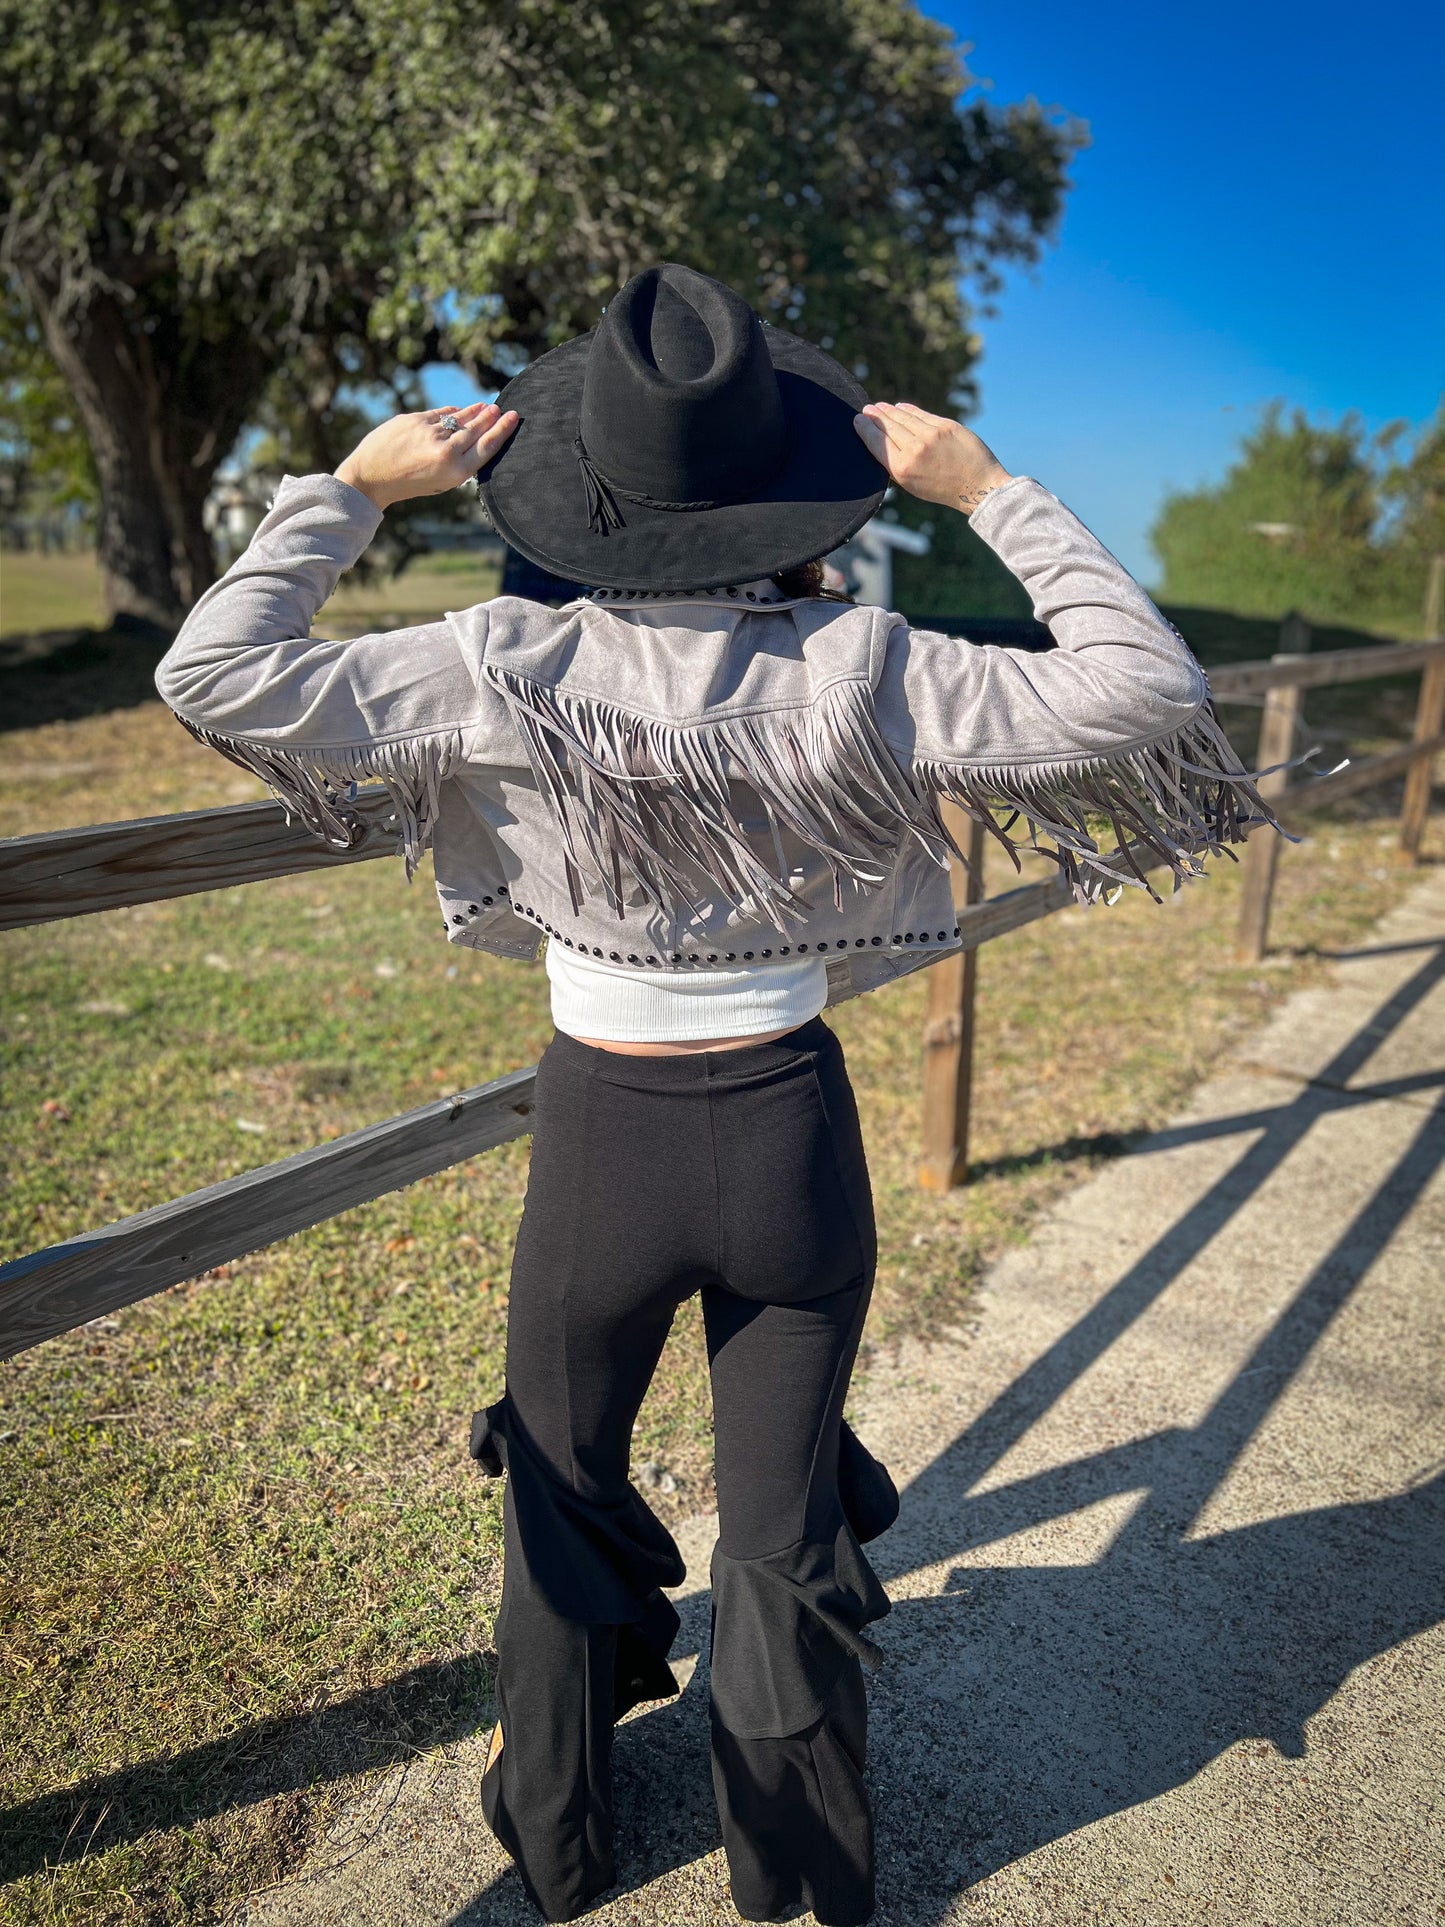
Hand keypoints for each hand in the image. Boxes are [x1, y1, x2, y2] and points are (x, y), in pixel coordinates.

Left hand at [334, 402, 518, 510]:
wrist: (371, 477)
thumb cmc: (409, 483)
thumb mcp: (440, 482)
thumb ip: (459, 461)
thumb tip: (474, 433)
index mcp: (456, 472)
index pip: (486, 446)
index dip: (502, 430)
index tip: (512, 417)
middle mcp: (446, 451)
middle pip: (476, 429)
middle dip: (491, 418)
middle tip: (501, 409)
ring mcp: (430, 432)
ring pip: (459, 418)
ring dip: (473, 412)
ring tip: (485, 407)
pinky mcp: (415, 419)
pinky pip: (440, 413)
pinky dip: (452, 412)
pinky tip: (459, 410)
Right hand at [852, 403, 1010, 514]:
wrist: (977, 485)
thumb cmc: (942, 489)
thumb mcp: (912, 485)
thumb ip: (895, 465)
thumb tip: (880, 443)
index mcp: (902, 469)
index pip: (876, 442)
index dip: (865, 429)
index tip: (858, 420)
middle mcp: (914, 449)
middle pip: (888, 427)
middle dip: (875, 416)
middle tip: (867, 409)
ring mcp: (931, 435)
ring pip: (903, 417)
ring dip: (889, 410)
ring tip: (880, 407)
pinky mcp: (946, 425)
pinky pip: (921, 414)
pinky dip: (909, 410)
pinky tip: (900, 407)